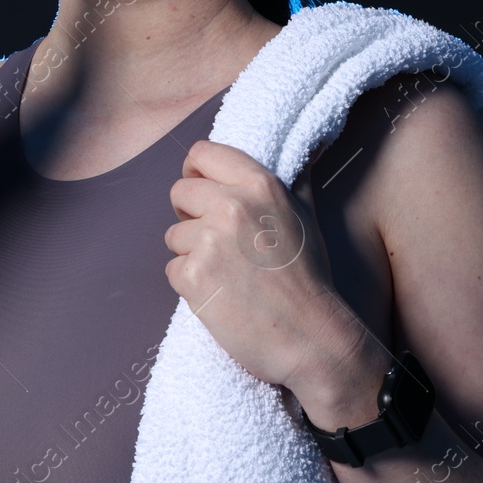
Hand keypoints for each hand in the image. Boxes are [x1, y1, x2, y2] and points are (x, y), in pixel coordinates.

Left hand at [164, 140, 371, 399]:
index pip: (202, 153)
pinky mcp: (192, 276)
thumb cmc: (308, 278)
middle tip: (219, 243)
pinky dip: (190, 285)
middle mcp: (231, 206)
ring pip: (174, 235)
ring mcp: (209, 241)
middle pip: (179, 193)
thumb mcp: (303, 216)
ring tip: (228, 275)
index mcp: (259, 185)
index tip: (202, 192)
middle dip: (191, 216)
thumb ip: (289, 179)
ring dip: (192, 255)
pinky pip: (172, 269)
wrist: (310, 337)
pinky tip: (220, 295)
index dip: (197, 173)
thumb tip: (305, 145)